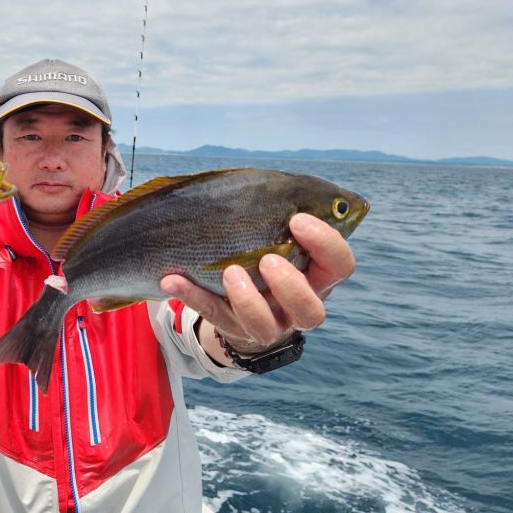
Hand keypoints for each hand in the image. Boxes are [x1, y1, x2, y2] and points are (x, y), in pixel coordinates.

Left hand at [160, 213, 355, 358]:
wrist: (241, 293)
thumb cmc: (264, 247)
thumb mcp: (278, 228)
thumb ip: (284, 209)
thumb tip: (277, 185)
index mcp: (317, 275)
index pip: (340, 265)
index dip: (326, 243)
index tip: (297, 218)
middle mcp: (297, 305)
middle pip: (311, 310)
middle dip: (290, 284)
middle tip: (267, 258)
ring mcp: (265, 322)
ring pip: (264, 326)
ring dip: (246, 300)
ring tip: (229, 271)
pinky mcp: (231, 328)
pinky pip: (212, 316)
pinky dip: (192, 296)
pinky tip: (172, 279)